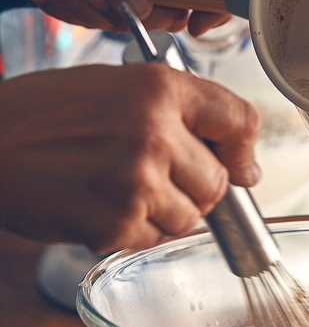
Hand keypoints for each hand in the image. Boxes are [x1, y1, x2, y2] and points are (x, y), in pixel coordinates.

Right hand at [0, 63, 259, 252]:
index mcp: (160, 88)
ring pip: (189, 217)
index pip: (240, 121)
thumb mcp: (118, 88)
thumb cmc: (45, 115)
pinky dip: (132, 231)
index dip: (243, 150)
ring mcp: (136, 179)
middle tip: (154, 179)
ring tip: (118, 190)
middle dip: (194, 189)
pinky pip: (153, 238)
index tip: (239, 166)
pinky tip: (100, 206)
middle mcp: (155, 131)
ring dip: (163, 213)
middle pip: (218, 183)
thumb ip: (183, 116)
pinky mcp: (115, 221)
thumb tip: (244, 168)